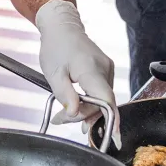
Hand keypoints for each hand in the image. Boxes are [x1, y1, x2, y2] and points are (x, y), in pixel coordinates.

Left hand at [35, 0, 120, 147]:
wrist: (62, 27)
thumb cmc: (56, 47)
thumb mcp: (53, 74)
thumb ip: (65, 95)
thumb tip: (74, 114)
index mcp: (90, 69)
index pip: (106, 99)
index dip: (110, 120)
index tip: (112, 137)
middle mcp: (104, 69)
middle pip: (103, 102)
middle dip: (85, 116)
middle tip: (61, 119)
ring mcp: (108, 68)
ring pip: (103, 98)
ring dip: (87, 109)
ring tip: (65, 113)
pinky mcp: (106, 70)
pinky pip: (102, 91)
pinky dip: (92, 100)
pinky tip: (77, 104)